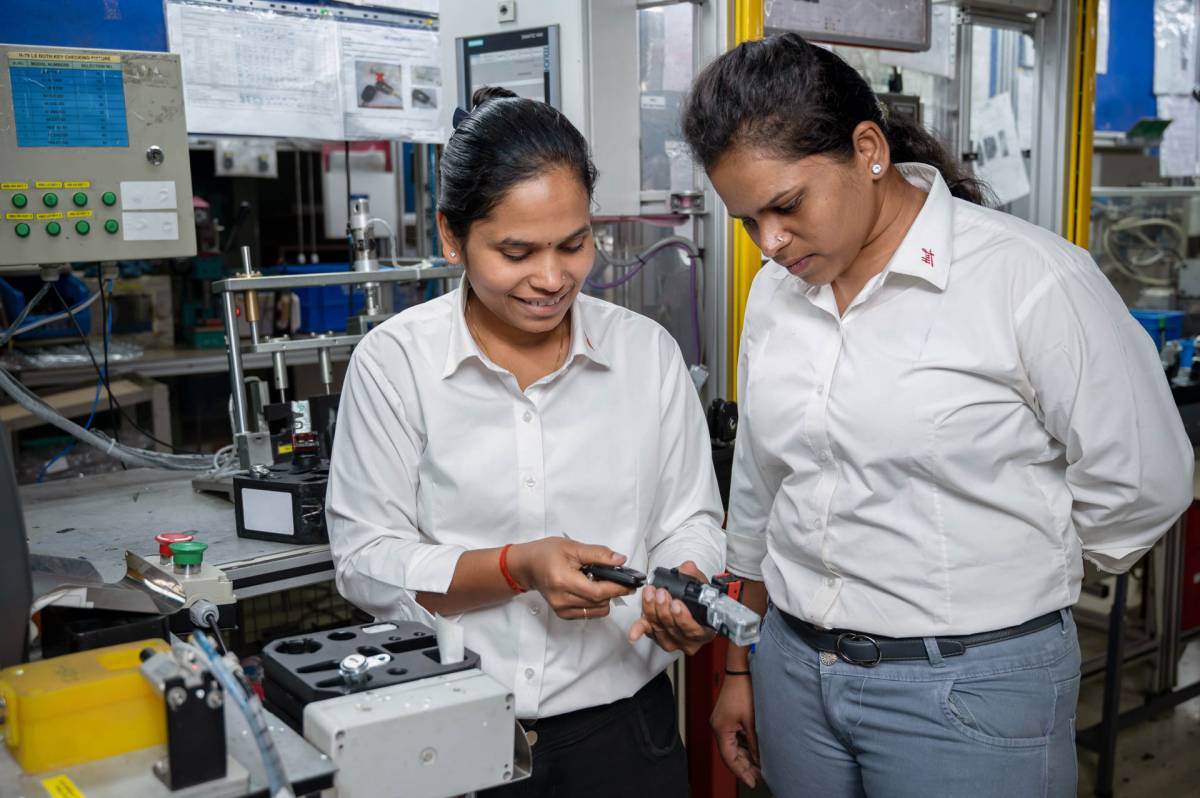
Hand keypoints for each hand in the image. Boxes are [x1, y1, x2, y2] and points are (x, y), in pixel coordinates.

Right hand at [506, 537, 633, 619]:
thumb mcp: (573, 547)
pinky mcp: (563, 614)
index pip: (598, 591)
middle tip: (616, 577)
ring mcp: (562, 609)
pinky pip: (589, 613)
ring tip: (598, 581)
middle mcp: (562, 599)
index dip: (618, 589)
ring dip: (605, 598)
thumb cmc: (546, 553)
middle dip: (613, 591)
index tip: (632, 584)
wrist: (527, 566)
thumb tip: (620, 560)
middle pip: (600, 602)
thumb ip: (598, 554)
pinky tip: (590, 589)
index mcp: (563, 580)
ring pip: (597, 610)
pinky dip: (596, 602)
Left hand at [627, 561, 715, 654]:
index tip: (677, 604)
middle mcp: (687, 640)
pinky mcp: (655, 635)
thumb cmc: (698, 601)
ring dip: (652, 610)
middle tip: (661, 594)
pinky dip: (639, 629)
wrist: (690, 606)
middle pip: (672, 628)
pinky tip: (633, 633)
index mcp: (703, 631)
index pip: (694, 629)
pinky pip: (646, 631)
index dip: (684, 618)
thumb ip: (695, 576)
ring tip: (650, 594)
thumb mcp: (701, 586)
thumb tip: (687, 567)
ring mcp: (671, 640)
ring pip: (658, 628)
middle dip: (664, 609)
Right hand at [711, 672, 760, 787]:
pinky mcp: (727, 717)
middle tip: (758, 778)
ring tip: (759, 767)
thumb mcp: (752, 720)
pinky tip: (754, 751)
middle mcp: (718, 726)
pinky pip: (734, 737)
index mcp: (720, 729)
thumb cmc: (744, 691)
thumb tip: (759, 759)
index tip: (752, 782)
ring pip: (732, 746)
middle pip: (729, 753)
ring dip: (745, 756)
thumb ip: (755, 742)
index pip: (729, 758)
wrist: (741, 670)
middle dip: (744, 766)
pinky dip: (744, 746)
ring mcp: (722, 721)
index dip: (741, 772)